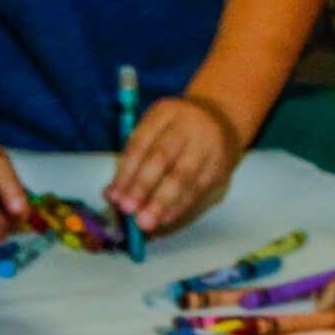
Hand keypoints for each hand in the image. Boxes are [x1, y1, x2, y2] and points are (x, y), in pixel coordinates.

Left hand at [106, 96, 239, 234]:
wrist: (223, 119)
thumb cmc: (175, 130)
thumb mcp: (154, 131)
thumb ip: (133, 160)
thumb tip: (111, 194)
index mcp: (165, 112)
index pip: (141, 143)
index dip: (126, 172)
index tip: (114, 196)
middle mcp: (189, 124)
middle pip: (162, 157)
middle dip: (142, 186)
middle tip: (128, 209)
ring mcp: (208, 144)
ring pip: (183, 176)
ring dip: (161, 202)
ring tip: (145, 222)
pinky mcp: (220, 164)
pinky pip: (197, 188)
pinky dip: (179, 206)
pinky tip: (164, 218)